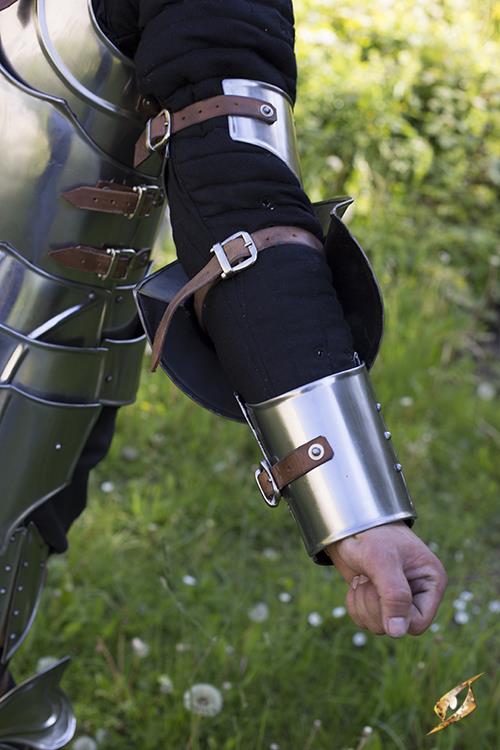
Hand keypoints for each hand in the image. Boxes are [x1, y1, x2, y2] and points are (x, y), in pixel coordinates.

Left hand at [326, 522, 446, 637]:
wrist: (348, 526)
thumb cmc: (372, 535)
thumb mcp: (383, 561)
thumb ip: (394, 595)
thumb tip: (398, 632)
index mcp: (431, 582)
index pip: (419, 622)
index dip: (397, 616)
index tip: (381, 595)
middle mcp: (417, 594)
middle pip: (396, 628)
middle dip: (375, 606)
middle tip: (369, 578)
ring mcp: (396, 599)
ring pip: (378, 626)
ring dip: (362, 603)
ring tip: (364, 577)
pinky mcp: (377, 601)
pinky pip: (363, 620)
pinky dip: (354, 604)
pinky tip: (357, 583)